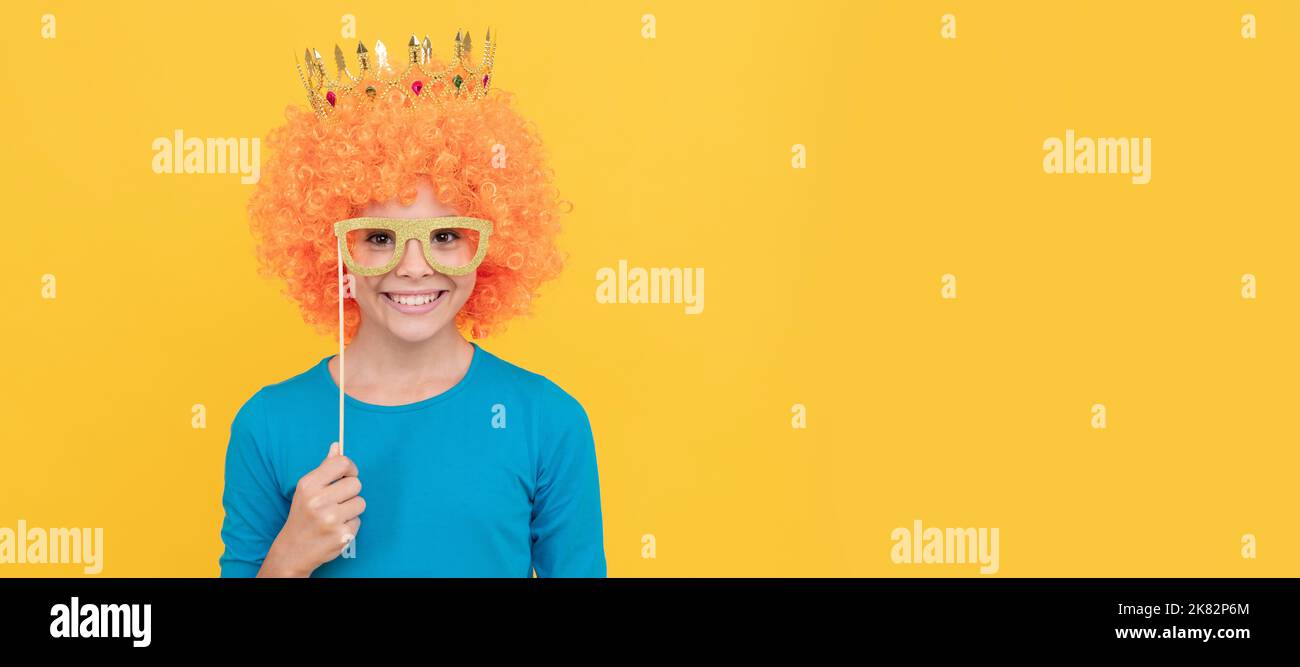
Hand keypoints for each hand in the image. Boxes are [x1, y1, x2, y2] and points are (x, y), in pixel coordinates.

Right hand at [258, 441, 364, 577]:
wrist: (293, 550)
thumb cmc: (303, 515)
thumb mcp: (307, 489)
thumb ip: (324, 468)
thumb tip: (337, 446)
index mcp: (309, 485)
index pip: (342, 463)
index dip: (350, 469)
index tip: (347, 476)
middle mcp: (318, 501)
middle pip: (356, 484)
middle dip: (350, 492)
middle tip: (336, 501)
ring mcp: (331, 519)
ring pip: (361, 502)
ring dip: (351, 509)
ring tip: (335, 516)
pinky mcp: (342, 536)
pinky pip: (358, 521)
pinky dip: (350, 525)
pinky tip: (335, 529)